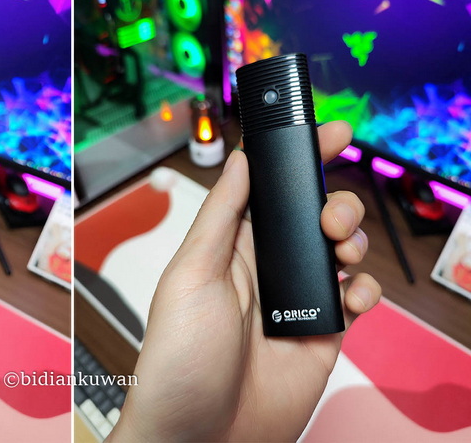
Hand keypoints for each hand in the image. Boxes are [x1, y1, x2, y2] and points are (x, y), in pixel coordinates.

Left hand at [110, 121, 380, 441]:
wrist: (200, 433)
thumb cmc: (179, 358)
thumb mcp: (191, 274)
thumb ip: (220, 216)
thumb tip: (240, 161)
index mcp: (231, 246)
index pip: (270, 190)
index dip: (300, 159)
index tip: (329, 132)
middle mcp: (266, 267)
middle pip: (314, 214)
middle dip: (334, 201)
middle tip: (329, 216)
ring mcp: (297, 299)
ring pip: (342, 250)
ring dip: (353, 239)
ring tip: (339, 250)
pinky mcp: (323, 331)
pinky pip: (358, 297)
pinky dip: (366, 289)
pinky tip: (351, 296)